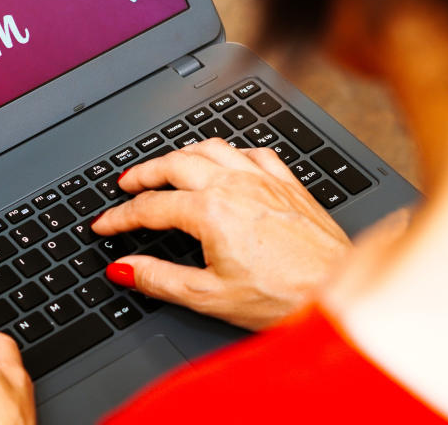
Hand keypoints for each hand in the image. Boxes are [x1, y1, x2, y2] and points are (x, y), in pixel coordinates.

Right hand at [92, 138, 351, 330]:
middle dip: (144, 172)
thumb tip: (123, 268)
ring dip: (182, 153)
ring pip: (211, 148)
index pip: (150, 207)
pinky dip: (230, 153)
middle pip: (175, 163)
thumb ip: (158, 279)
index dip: (120, 216)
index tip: (105, 224)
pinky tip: (227, 162)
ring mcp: (264, 179)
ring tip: (167, 165)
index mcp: (210, 211)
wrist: (341, 294)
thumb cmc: (285, 299)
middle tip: (126, 183)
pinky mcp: (288, 183)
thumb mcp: (209, 297)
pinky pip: (253, 152)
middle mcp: (235, 185)